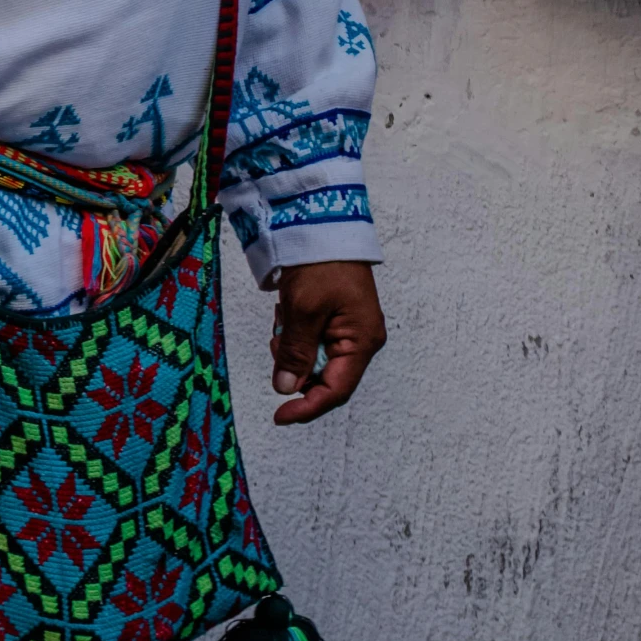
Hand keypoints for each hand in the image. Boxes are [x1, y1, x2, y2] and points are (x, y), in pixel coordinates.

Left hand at [270, 262, 385, 424]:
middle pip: (323, 375)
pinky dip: (294, 331)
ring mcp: (349, 328)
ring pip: (313, 357)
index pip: (336, 390)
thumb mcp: (303, 311)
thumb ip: (296, 354)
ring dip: (292, 344)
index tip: (280, 416)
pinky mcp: (335, 316)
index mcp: (362, 342)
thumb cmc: (320, 265)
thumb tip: (286, 389)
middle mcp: (360, 340)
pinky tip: (288, 310)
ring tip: (284, 315)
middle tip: (278, 340)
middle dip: (295, 365)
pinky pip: (311, 338)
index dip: (308, 407)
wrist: (322, 224)